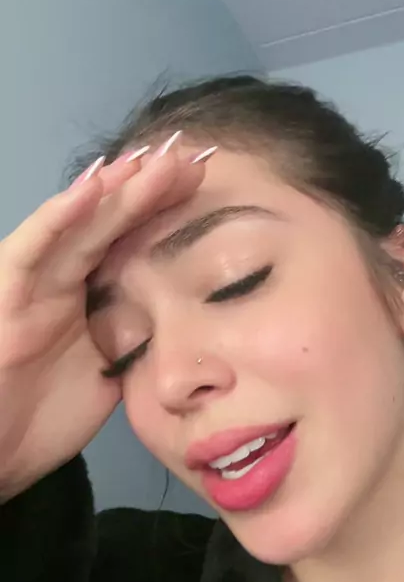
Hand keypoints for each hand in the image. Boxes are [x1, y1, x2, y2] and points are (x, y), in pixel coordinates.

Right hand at [0, 137, 205, 500]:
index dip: (164, 213)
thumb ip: (135, 344)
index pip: (129, 243)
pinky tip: (95, 188)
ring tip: (153, 160)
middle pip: (109, 225)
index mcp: (87, 298)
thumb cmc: (40, 423)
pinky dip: (62, 217)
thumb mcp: (106, 378)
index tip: (206, 186)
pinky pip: (33, 249)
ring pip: (77, 226)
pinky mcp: (6, 295)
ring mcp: (33, 285)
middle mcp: (62, 282)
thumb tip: (181, 325)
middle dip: (149, 190)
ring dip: (114, 191)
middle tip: (193, 158)